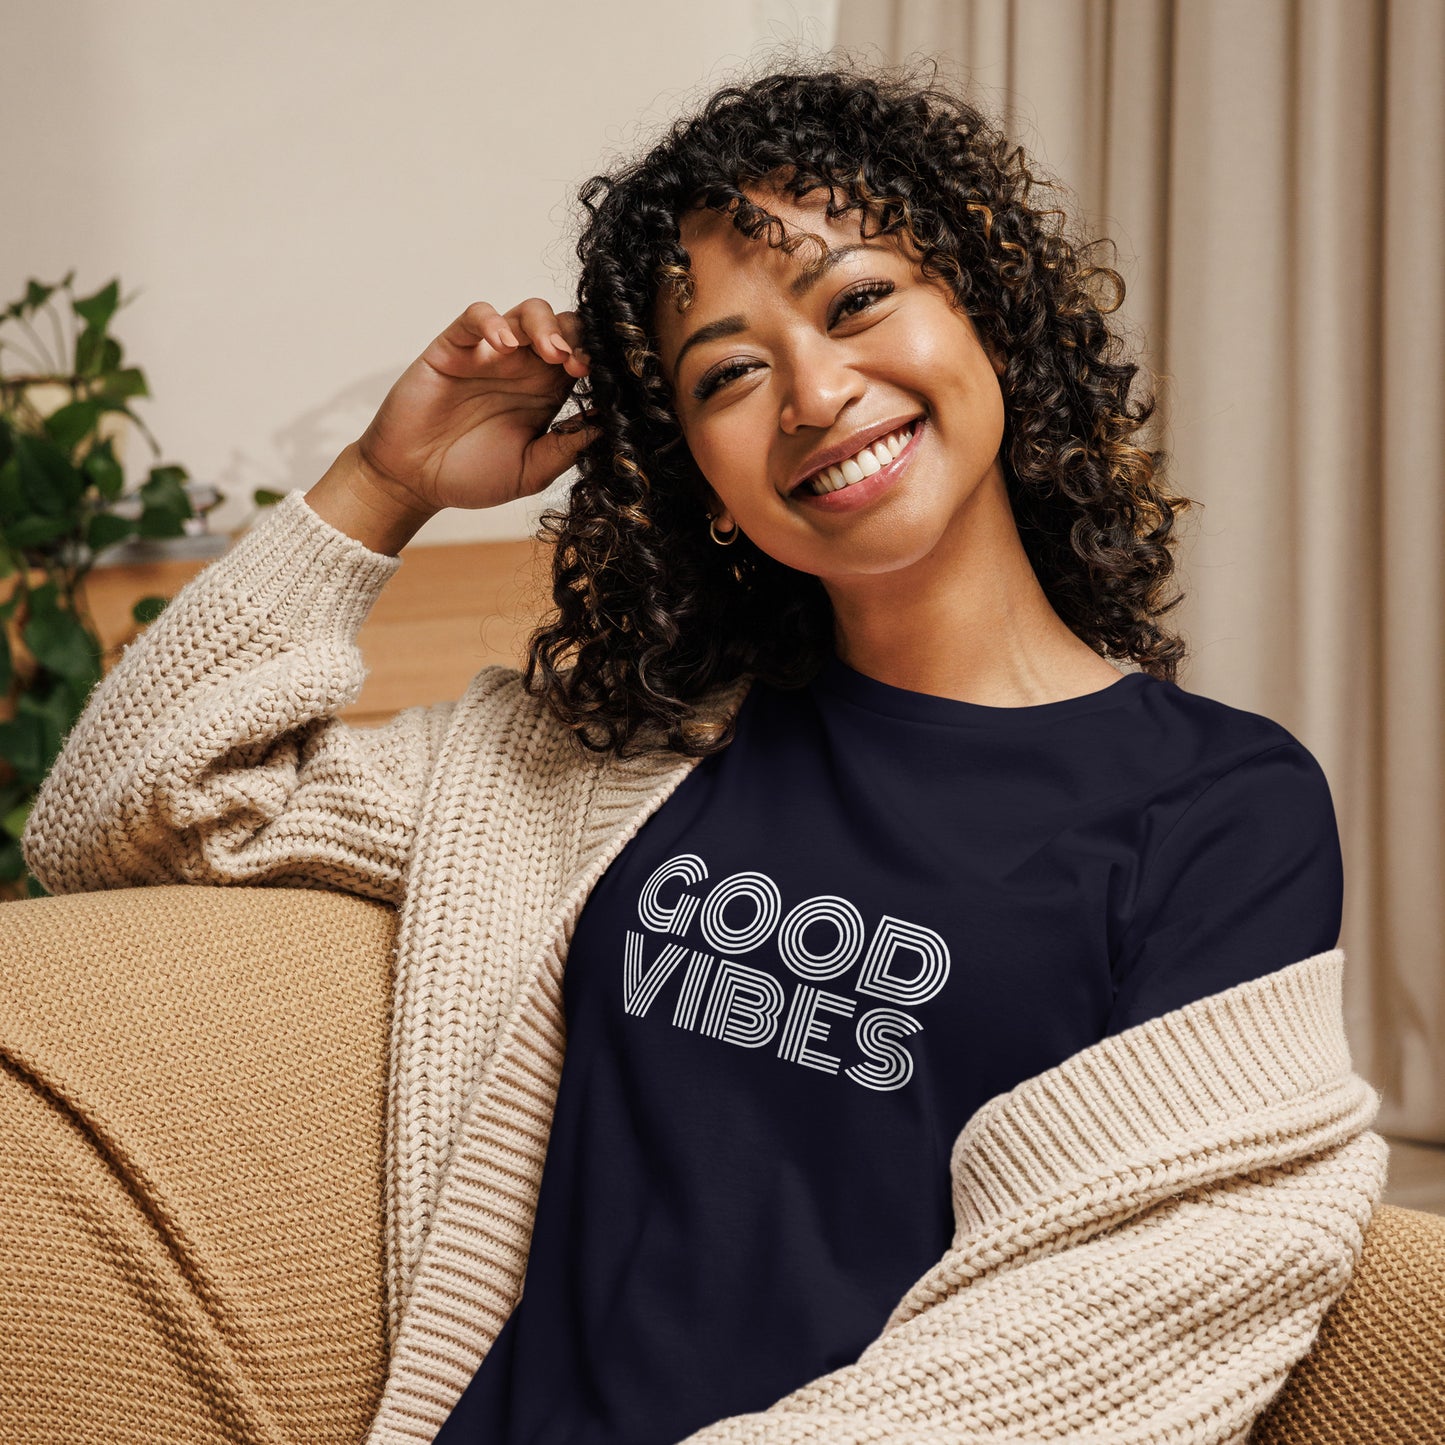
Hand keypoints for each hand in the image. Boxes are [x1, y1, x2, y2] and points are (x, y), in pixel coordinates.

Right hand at [354, 299, 597, 513]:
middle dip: (578, 337)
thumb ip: (566, 448)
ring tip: (551, 352)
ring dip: (545, 325)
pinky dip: (492, 321)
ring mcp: (489, 354)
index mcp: (547, 393)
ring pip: (527, 312)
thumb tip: (607, 427)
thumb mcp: (530, 471)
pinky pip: (475, 316)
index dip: (596, 361)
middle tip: (578, 365)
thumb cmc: (471, 476)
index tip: (603, 379)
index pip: (583, 358)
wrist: (414, 481)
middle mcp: (523, 368)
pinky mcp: (454, 347)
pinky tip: (502, 344)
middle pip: (563, 326)